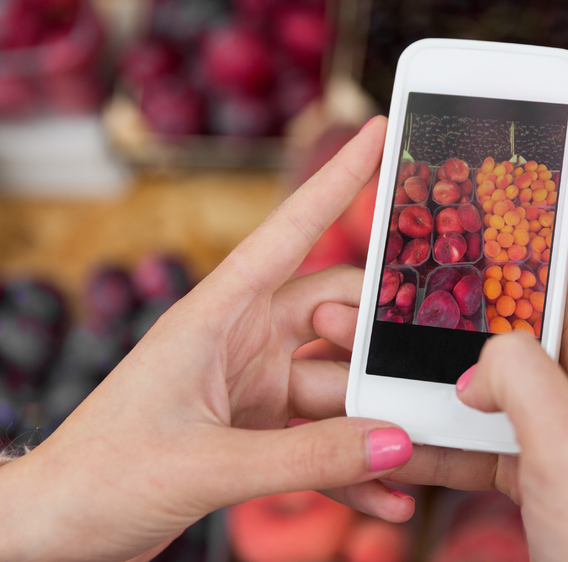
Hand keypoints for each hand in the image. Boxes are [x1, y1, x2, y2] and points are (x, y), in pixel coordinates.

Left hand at [0, 117, 418, 561]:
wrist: (51, 536)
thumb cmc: (98, 480)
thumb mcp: (206, 466)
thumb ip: (308, 459)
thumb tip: (396, 443)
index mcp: (216, 315)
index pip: (289, 231)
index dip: (338, 179)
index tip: (379, 132)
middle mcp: (241, 340)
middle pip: (337, 315)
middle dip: (382, 341)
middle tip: (429, 369)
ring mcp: (254, 387)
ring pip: (340, 383)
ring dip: (374, 421)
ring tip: (418, 456)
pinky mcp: (259, 433)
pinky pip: (323, 442)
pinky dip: (354, 467)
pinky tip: (388, 493)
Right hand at [389, 98, 567, 560]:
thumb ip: (524, 380)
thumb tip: (480, 352)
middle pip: (538, 284)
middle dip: (484, 252)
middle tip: (440, 210)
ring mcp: (558, 410)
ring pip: (488, 350)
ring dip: (435, 339)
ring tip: (375, 320)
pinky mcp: (528, 450)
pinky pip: (470, 412)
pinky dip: (427, 409)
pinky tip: (383, 409)